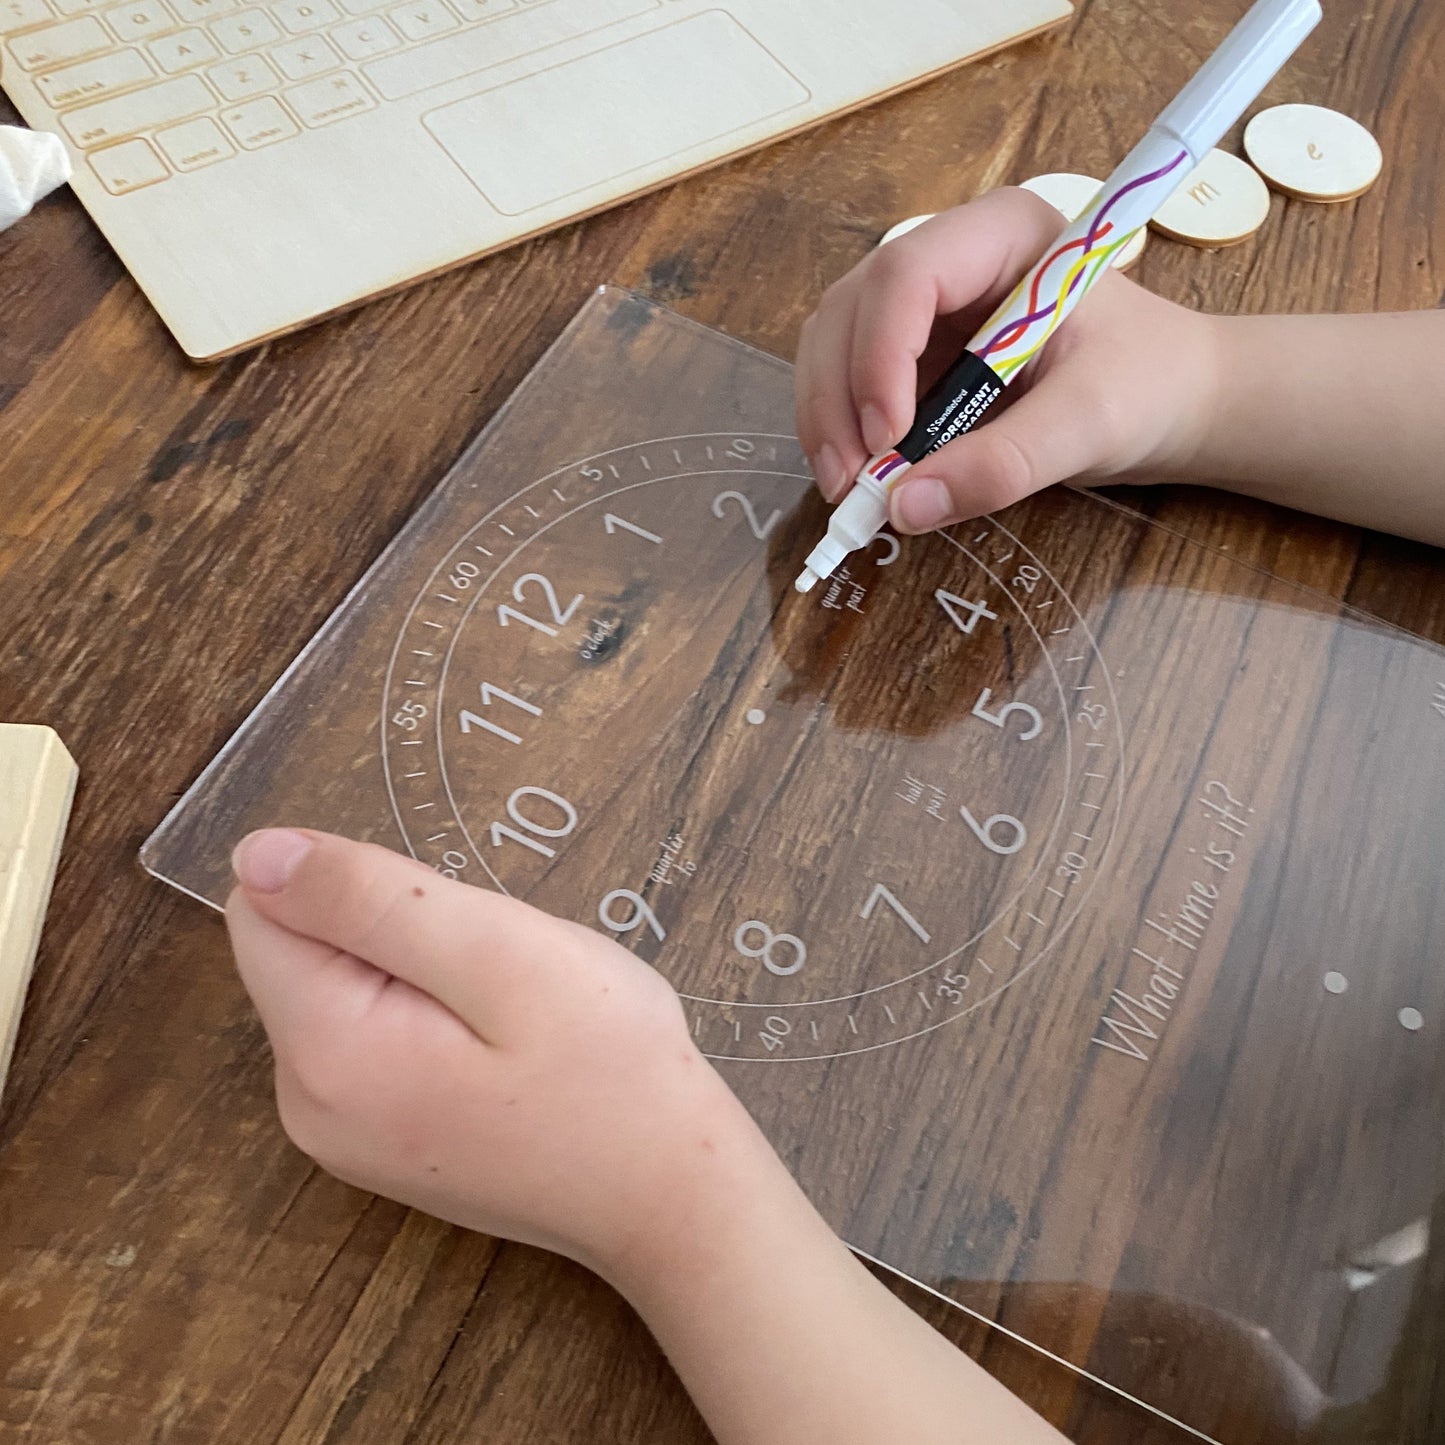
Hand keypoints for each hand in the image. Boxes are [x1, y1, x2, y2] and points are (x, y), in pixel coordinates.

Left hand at [225, 829, 747, 1276]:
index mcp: (323, 1050)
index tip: (451, 925)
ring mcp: (340, 1136)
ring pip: (343, 990)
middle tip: (498, 974)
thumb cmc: (607, 1066)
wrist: (670, 1195)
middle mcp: (304, 1103)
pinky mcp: (380, 1146)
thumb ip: (369, 898)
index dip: (357, 886)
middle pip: (303, 952)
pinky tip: (503, 1050)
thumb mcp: (499, 953)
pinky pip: (372, 1039)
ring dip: (418, 974)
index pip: (264, 909)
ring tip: (509, 1013)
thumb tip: (256, 855)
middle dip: (394, 934)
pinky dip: (429, 1019)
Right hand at [794, 187, 1219, 532]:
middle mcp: (953, 256)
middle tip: (850, 482)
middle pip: (853, 307)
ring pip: (836, 342)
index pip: (907, 275)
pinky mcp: (916, 350)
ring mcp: (928, 304)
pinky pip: (852, 380)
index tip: (889, 442)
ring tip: (851, 488)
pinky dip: (845, 430)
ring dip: (829, 417)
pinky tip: (864, 476)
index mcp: (1005, 235)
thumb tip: (906, 508)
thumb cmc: (1149, 387)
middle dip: (838, 397)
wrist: (1174, 398)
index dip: (880, 356)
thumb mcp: (1089, 426)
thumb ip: (1002, 465)